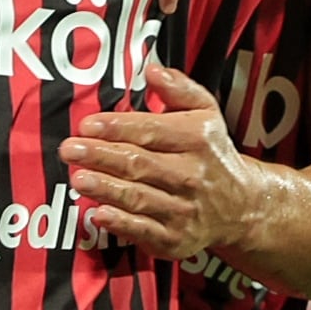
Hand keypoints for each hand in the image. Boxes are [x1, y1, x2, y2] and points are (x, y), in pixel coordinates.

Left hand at [62, 62, 266, 260]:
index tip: (88, 124)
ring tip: (78, 178)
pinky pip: (144, 230)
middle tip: (69, 149)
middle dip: (101, 156)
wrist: (241, 207)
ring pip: (138, 197)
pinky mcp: (175, 239)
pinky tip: (98, 214)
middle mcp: (191, 175)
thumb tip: (152, 70)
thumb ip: (179, 88)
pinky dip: (121, 224)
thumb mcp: (205, 112)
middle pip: (139, 164)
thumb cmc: (211, 153)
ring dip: (106, 188)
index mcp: (197, 139)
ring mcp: (184, 210)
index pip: (151, 131)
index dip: (117, 127)